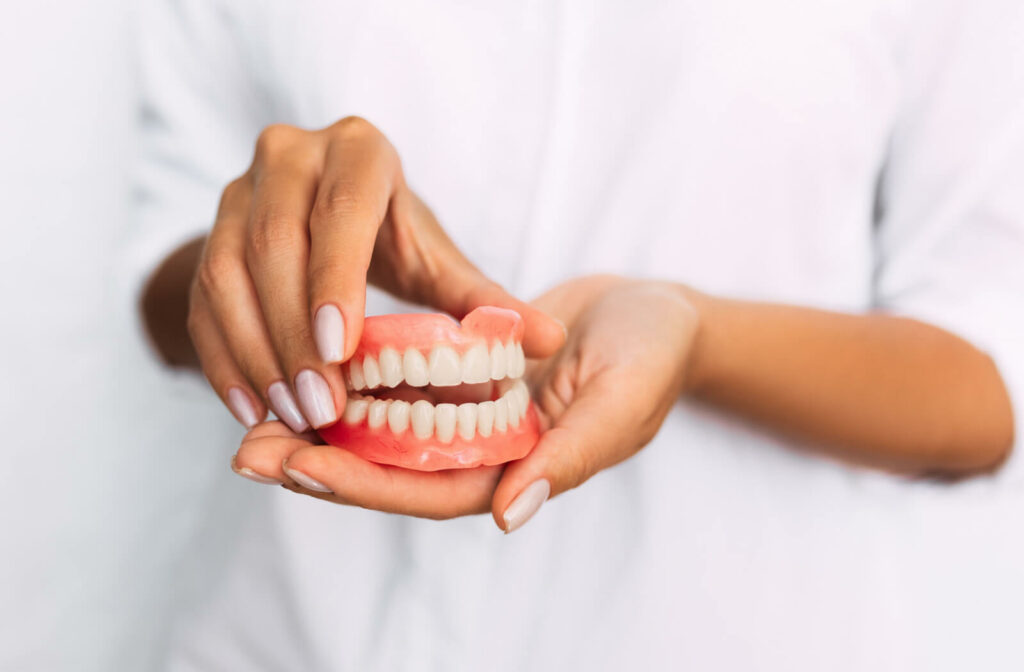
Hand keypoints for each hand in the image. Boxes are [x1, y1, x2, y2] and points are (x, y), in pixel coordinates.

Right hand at [187, 117, 564, 431]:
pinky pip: (201, 299)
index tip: (342, 350)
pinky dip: (222, 359)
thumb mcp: (437, 260)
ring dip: (256, 353)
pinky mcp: (209, 234)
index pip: (341, 211)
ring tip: (289, 416)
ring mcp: (238, 192)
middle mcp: (288, 156)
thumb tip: (550, 341)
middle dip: (295, 334)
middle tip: (319, 407)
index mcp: (358, 152)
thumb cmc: (393, 238)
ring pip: (227, 273)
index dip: (335, 278)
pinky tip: (249, 409)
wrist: (326, 222)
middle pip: (275, 245)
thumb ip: (483, 300)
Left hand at [232, 275, 700, 531]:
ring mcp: (470, 417)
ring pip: (384, 435)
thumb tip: (509, 512)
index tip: (301, 467)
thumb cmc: (652, 353)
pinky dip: (352, 385)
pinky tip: (304, 368)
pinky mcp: (461, 378)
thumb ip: (572, 455)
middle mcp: (485, 452)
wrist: (656, 310)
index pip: (431, 491)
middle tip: (247, 454)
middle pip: (391, 471)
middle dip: (320, 466)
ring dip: (321, 430)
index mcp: (520, 469)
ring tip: (252, 422)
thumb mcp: (621, 399)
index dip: (366, 484)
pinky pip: (399, 389)